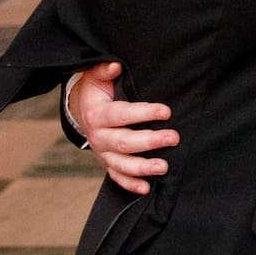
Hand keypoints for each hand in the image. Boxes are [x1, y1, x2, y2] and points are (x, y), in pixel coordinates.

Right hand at [65, 60, 174, 196]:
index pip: (121, 114)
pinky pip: (117, 177)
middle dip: (149, 141)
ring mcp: (102, 153)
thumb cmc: (96, 91)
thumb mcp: (96, 77)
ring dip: (142, 167)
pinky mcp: (107, 163)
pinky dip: (130, 184)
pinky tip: (146, 188)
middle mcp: (98, 137)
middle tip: (173, 137)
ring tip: (163, 167)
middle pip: (124, 142)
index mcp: (97, 115)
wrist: (82, 111)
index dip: (144, 113)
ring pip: (121, 164)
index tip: (166, 111)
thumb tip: (115, 66)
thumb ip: (104, 70)